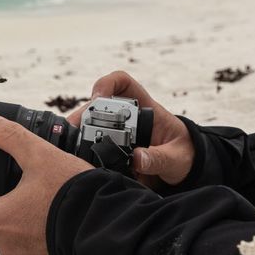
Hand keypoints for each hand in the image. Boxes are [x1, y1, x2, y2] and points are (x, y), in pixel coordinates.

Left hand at [0, 113, 93, 254]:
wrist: (109, 226)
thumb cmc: (72, 194)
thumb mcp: (41, 157)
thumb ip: (12, 138)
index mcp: (0, 221)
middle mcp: (11, 247)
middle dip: (8, 218)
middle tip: (28, 200)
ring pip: (19, 248)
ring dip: (29, 233)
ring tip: (49, 212)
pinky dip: (48, 247)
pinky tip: (64, 229)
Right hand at [67, 71, 193, 188]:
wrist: (183, 171)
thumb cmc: (183, 155)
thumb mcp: (177, 158)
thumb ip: (159, 158)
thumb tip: (137, 159)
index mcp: (145, 109)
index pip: (122, 83)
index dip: (107, 84)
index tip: (98, 98)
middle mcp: (126, 118)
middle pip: (96, 106)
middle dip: (82, 115)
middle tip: (74, 128)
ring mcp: (115, 133)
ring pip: (88, 126)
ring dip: (77, 134)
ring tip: (70, 147)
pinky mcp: (109, 151)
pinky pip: (90, 148)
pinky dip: (80, 153)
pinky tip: (77, 162)